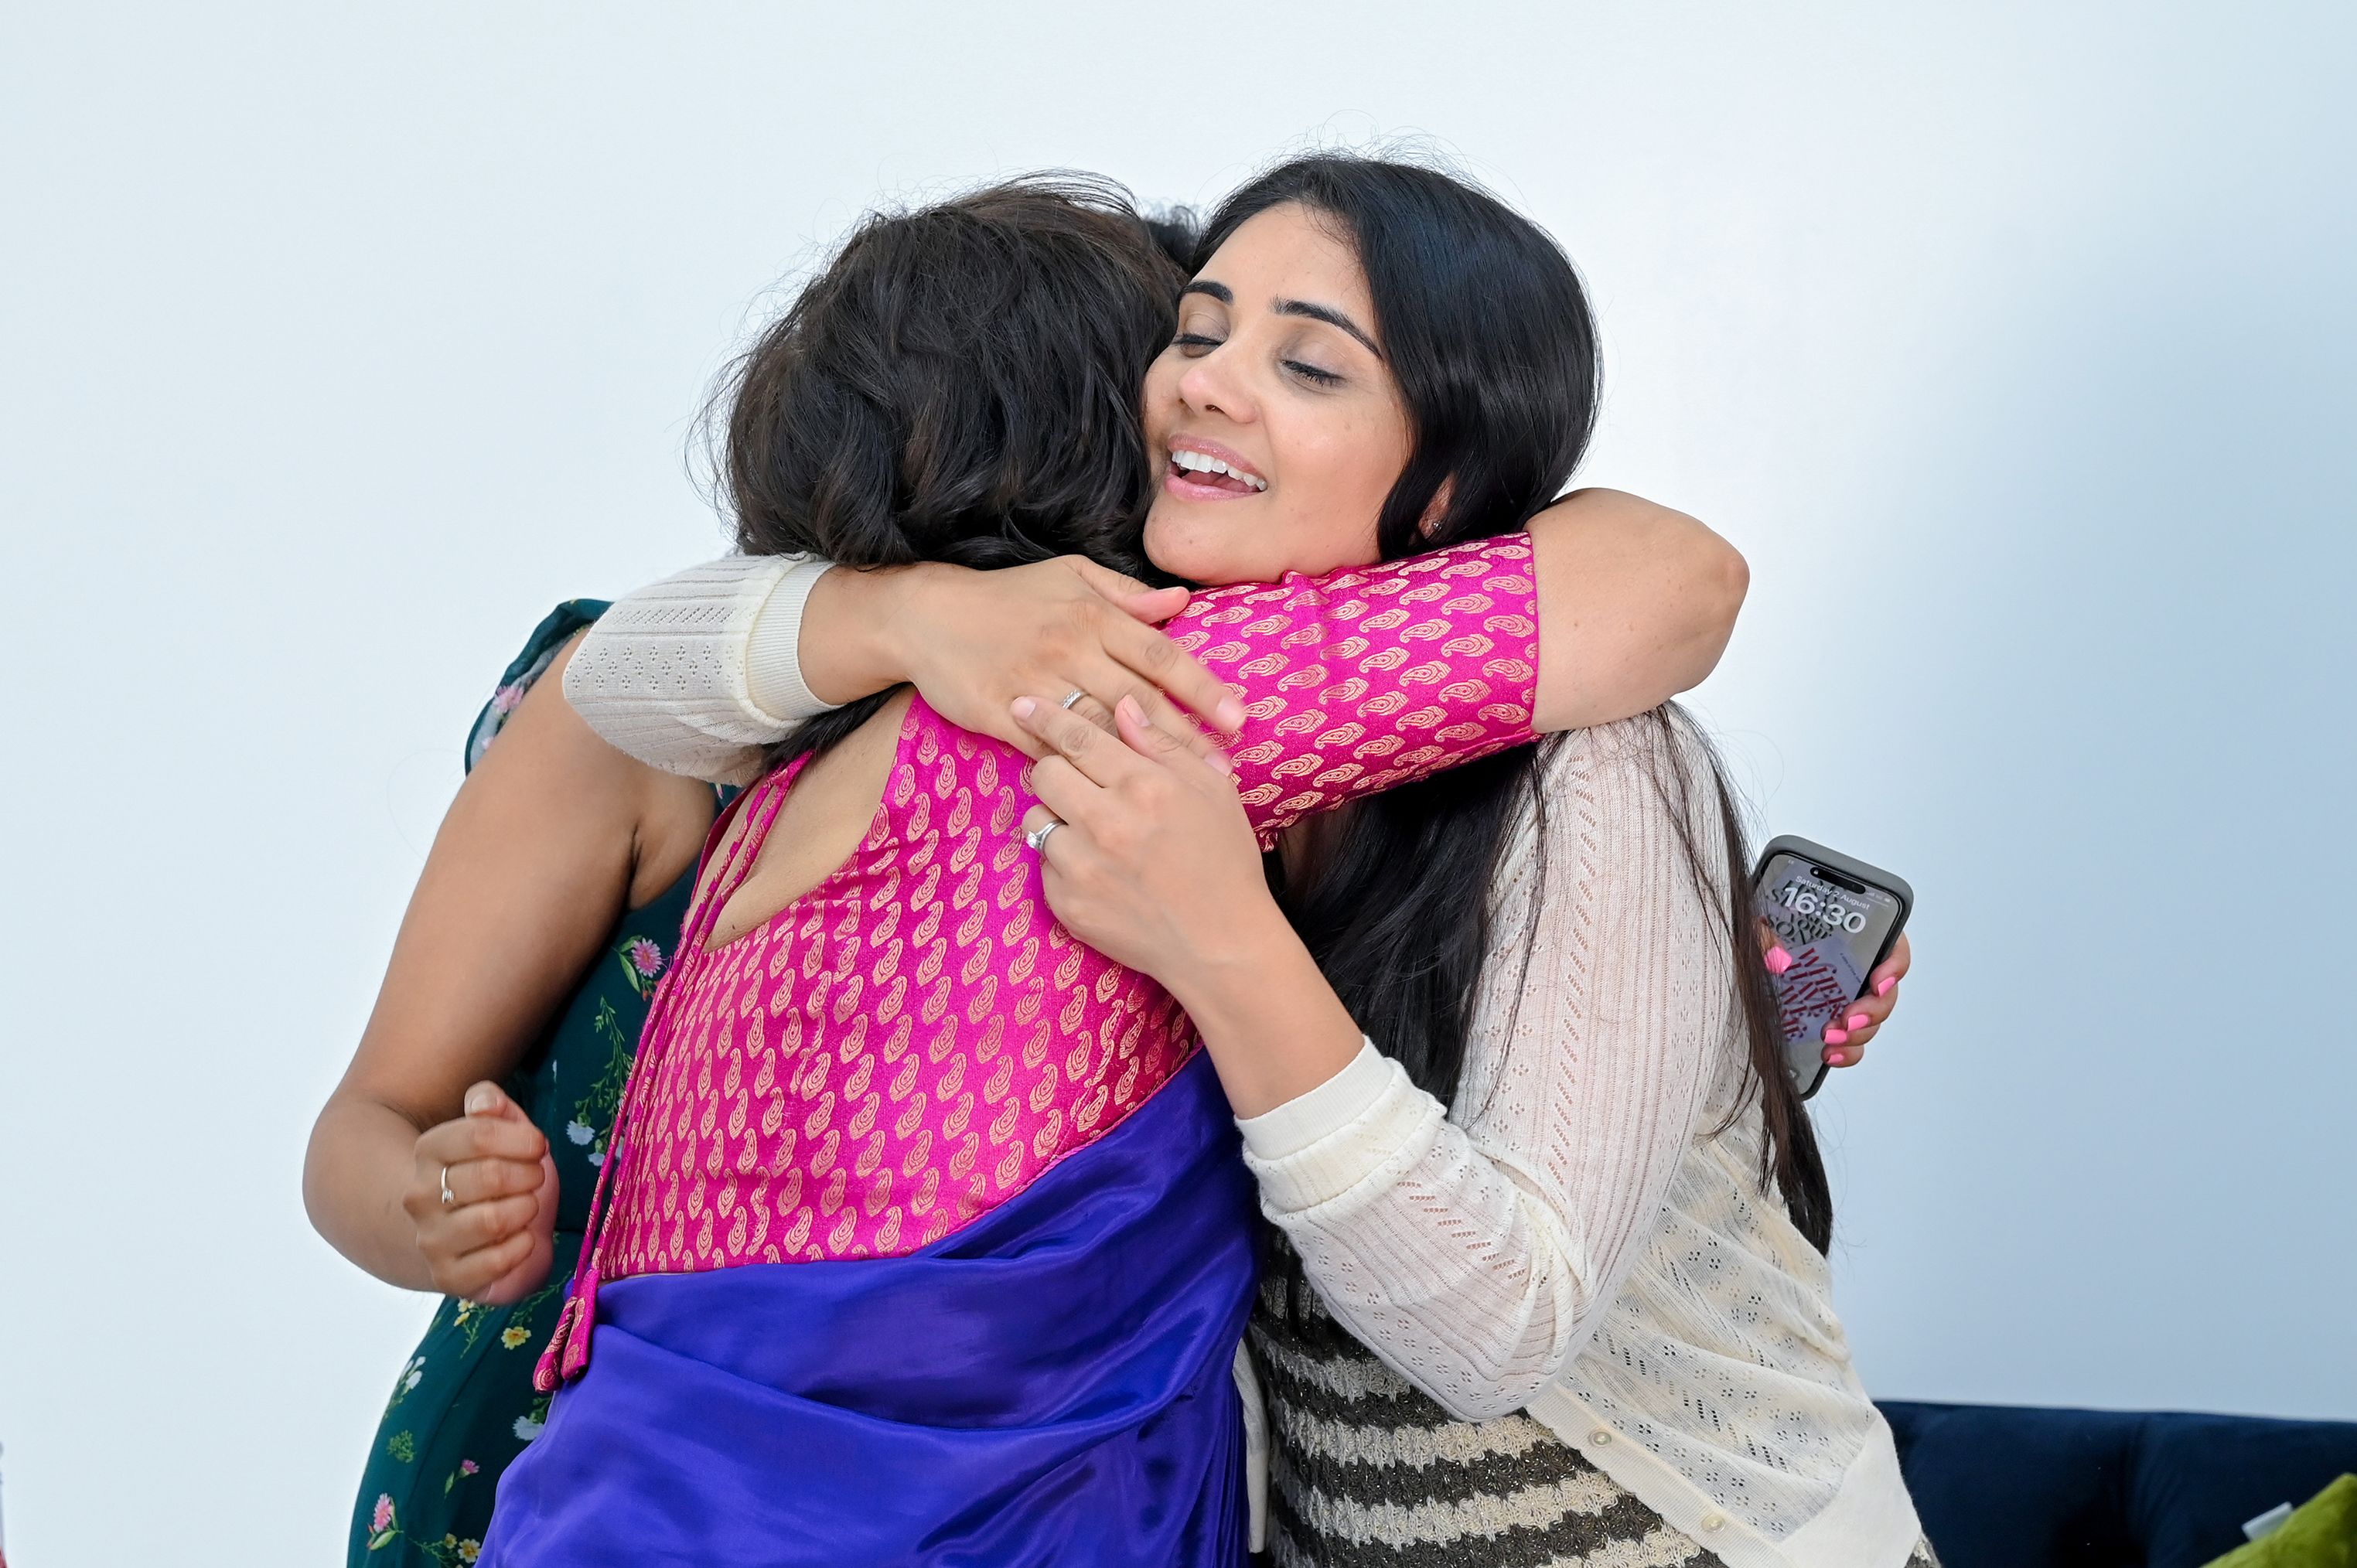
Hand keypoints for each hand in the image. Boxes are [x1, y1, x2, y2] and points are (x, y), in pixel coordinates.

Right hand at [402, 1082, 557, 1302]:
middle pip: (490, 1176)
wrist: (469, 1235)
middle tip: (534, 1178)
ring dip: (526, 1210)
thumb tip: (486, 1100)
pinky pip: (496, 1262)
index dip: (522, 1139)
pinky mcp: (448, 1277)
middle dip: (528, 1175)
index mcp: (429, 1151)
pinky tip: (522, 1237)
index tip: (538, 1145)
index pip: (479, 1134)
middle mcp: (419, 1195)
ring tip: (527, 1206)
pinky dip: (522, 1247)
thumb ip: (492, 1105)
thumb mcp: (502, 1132)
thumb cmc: (496, 1175)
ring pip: (492, 1220)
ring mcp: (430, 1239)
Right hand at [881, 558, 1244, 762]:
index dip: (1203, 689)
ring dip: (1143, 762)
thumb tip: (1178, 601)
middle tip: (1224, 769)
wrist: (927, 616)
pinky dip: (1080, 772)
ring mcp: (1036, 683)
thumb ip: (1126, 594)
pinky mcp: (1002, 713)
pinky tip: (1109, 796)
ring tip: (1180, 791)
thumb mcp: (1069, 576)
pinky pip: (1048, 749)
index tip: (1238, 718)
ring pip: (1100, 729)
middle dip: (1187, 737)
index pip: (1162, 655)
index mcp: (1093, 616)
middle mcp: (1071, 648)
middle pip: (1140, 701)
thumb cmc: (1006, 597)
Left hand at [1010, 692, 1275, 994]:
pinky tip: (1099, 871)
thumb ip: (1164, 745)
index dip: (1045, 716)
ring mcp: (1082, 866)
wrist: (1221, 945)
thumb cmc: (1225, 863)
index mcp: (1144, 786)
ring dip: (1057, 817)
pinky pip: (1043, 864)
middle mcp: (1107, 822)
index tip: (1023, 706)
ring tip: (1094, 833)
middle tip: (1080, 784)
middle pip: (1044, 772)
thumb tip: (1123, 705)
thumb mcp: (1213, 791)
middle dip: (1055, 769)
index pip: (1076, 737)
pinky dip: (1062, 861)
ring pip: (1036, 818)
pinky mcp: (1066, 903)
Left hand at [1761, 930, 1910, 1070]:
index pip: (1892, 947)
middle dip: (1872, 1011)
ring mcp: (1848, 998)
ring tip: (1831, 1041)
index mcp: (1853, 935)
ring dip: (1858, 1035)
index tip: (1878, 983)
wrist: (1750, 958)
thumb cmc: (1766, 931)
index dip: (1894, 966)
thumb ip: (1765, 932)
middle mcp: (1857, 968)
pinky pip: (1852, 1041)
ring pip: (1871, 1021)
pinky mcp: (1834, 1022)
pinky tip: (1829, 1055)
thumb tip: (1774, 956)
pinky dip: (1846, 1052)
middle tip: (1848, 1020)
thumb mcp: (1762, 921)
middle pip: (1885, 992)